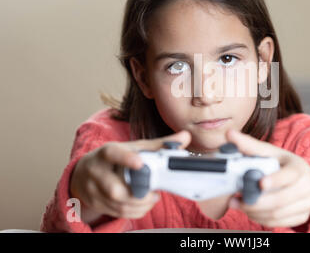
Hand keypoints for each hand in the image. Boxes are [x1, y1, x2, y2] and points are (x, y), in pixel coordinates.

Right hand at [70, 130, 190, 221]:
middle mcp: (96, 171)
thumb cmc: (115, 157)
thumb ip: (160, 144)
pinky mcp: (95, 203)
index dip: (126, 159)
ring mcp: (93, 189)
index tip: (140, 163)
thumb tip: (185, 136)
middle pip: (115, 188)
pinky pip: (118, 212)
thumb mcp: (133, 147)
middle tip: (154, 192)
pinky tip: (144, 205)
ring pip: (118, 204)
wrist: (84, 172)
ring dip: (140, 205)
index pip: (113, 153)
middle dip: (139, 194)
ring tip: (152, 198)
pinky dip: (135, 211)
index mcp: (106, 153)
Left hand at [226, 129, 309, 227]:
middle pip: (281, 199)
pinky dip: (261, 219)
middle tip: (236, 199)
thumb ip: (250, 145)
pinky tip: (251, 212)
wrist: (305, 178)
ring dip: (255, 212)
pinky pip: (279, 223)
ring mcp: (307, 203)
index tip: (260, 184)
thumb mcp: (270, 152)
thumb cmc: (284, 164)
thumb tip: (229, 134)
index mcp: (299, 167)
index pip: (290, 175)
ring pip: (278, 214)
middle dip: (255, 202)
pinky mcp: (303, 216)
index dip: (275, 180)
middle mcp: (307, 186)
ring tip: (239, 204)